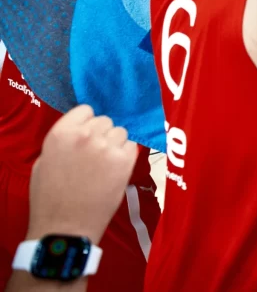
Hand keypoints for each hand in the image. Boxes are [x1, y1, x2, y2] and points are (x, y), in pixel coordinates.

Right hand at [27, 105, 137, 242]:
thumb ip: (64, 140)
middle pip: (105, 120)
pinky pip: (132, 146)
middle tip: (95, 154)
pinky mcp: (125, 160)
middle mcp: (86, 135)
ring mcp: (108, 147)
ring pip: (121, 132)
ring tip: (105, 163)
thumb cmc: (49, 197)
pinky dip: (126, 154)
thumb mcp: (44, 161)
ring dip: (115, 144)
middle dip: (101, 134)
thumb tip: (82, 129)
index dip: (86, 122)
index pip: (85, 110)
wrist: (66, 226)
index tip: (85, 135)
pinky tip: (116, 168)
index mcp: (61, 133)